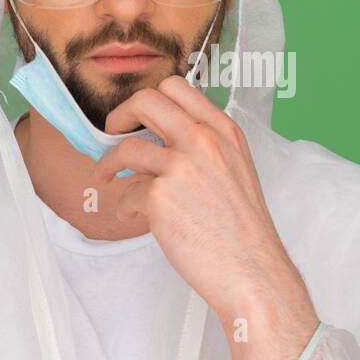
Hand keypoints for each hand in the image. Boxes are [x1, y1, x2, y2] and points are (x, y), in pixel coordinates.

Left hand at [90, 76, 319, 359]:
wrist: (253, 271)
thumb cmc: (244, 232)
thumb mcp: (236, 172)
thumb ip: (205, 150)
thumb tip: (159, 145)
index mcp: (224, 132)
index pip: (178, 88)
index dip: (149, 99)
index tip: (137, 117)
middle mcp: (204, 140)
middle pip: (146, 100)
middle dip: (119, 115)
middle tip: (112, 133)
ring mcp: (182, 166)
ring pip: (125, 148)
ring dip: (107, 164)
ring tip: (105, 179)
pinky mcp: (161, 196)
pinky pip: (126, 193)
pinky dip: (124, 207)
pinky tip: (134, 218)